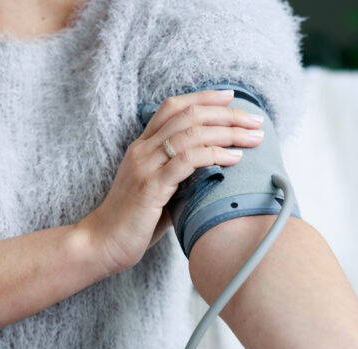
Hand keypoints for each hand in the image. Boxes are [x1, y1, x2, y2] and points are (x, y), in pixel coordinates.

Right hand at [77, 89, 264, 275]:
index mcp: (143, 146)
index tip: (232, 96)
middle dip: (227, 114)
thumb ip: (181, 178)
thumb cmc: (134, 223)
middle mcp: (143, 150)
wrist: (102, 244)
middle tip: (255, 119)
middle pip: (189, 115)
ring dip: (228, 132)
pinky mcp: (150, 186)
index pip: (174, 107)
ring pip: (191, 133)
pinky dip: (214, 155)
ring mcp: (145, 166)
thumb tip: (214, 175)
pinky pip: (186, 161)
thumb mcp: (160, 192)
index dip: (204, 97)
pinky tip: (234, 160)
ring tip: (253, 138)